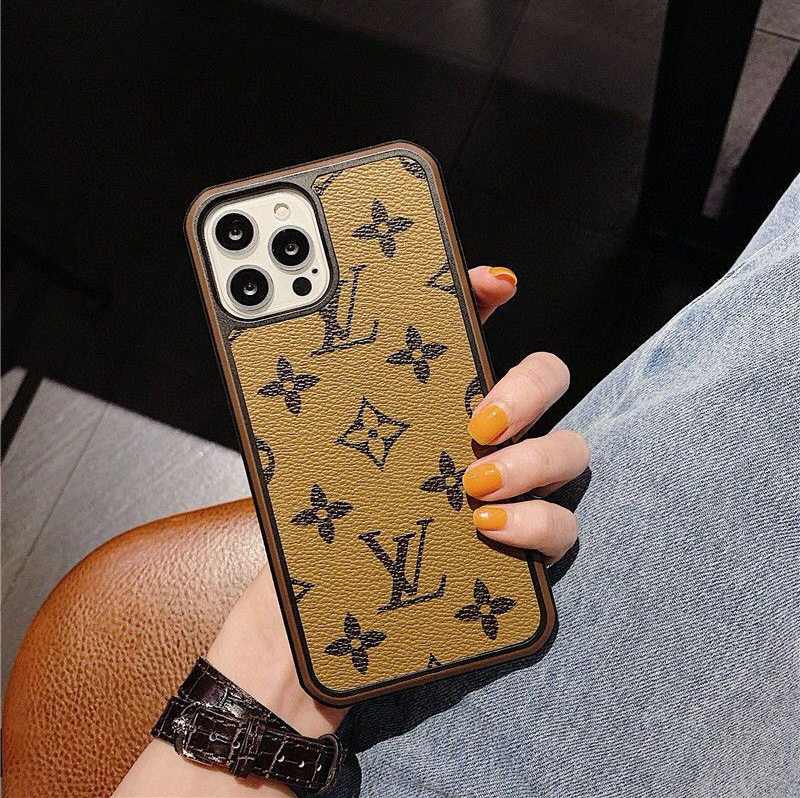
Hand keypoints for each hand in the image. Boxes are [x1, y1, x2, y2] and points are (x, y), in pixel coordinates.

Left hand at [212, 266, 586, 725]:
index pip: (478, 333)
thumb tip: (311, 318)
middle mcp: (480, 445)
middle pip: (549, 381)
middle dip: (529, 385)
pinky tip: (488, 526)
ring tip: (473, 484)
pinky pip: (562, 530)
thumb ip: (325, 393)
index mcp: (433, 408)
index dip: (491, 296)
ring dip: (534, 458)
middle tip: (478, 420)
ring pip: (570, 451)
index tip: (496, 284)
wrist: (299, 631)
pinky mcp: (514, 558)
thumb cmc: (303, 536)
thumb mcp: (305, 453)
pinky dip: (536, 523)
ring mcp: (505, 499)